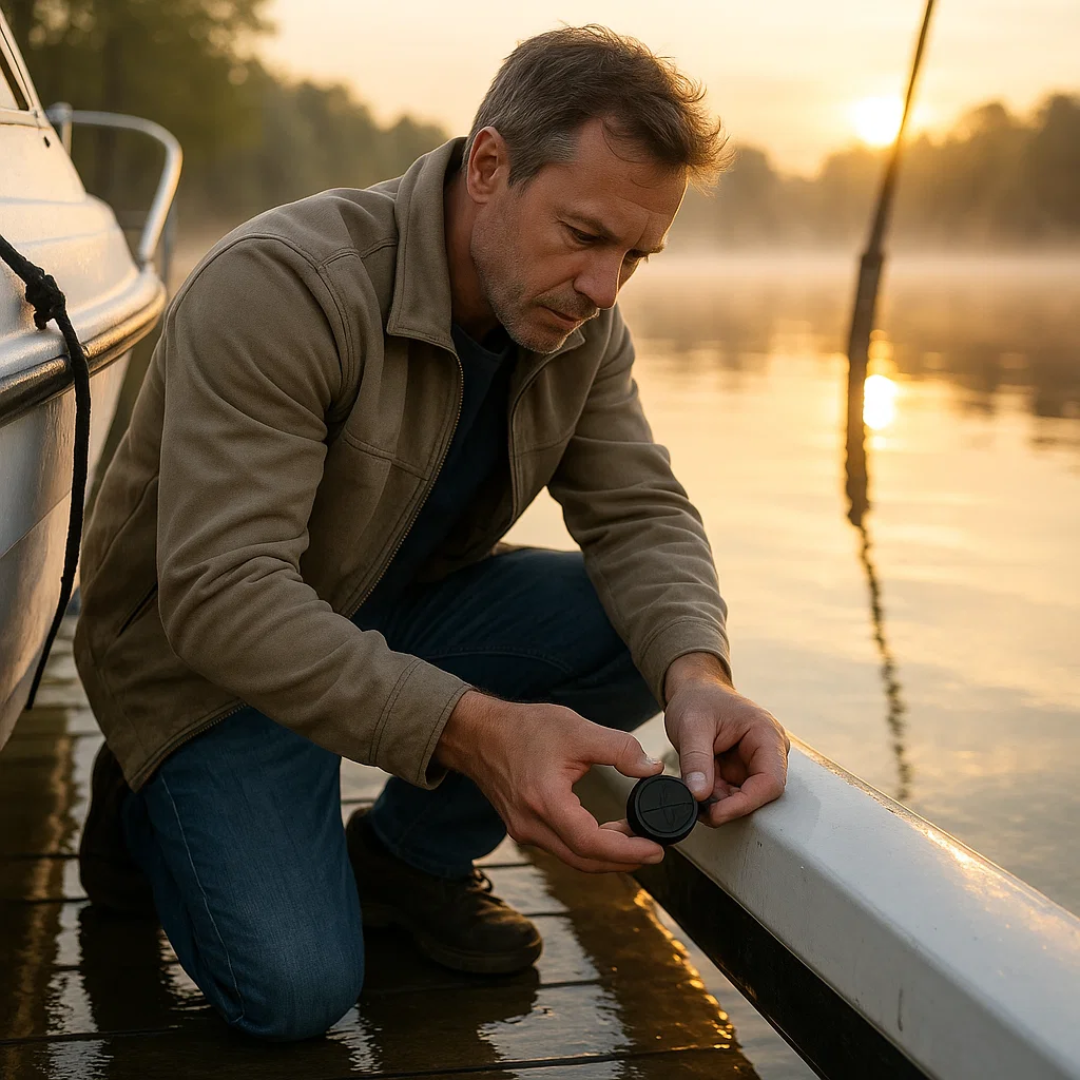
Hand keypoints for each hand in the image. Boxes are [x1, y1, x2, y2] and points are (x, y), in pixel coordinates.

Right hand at [436, 690, 666, 872]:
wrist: (478, 733)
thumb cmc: (522, 728)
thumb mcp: (577, 730)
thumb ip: (619, 749)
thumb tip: (652, 769)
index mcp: (545, 801)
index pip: (590, 842)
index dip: (626, 851)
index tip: (655, 849)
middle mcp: (531, 824)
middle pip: (583, 860)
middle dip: (622, 860)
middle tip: (653, 849)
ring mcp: (524, 830)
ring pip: (572, 857)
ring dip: (606, 854)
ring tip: (636, 838)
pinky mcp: (523, 827)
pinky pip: (561, 846)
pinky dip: (587, 845)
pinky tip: (607, 831)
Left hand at [663, 654, 788, 826]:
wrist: (693, 692)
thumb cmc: (698, 700)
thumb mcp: (691, 726)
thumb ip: (696, 760)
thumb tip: (699, 795)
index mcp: (767, 735)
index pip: (770, 782)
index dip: (745, 803)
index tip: (717, 814)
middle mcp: (769, 752)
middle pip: (759, 794)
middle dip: (728, 804)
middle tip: (698, 806)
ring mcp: (757, 763)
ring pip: (744, 797)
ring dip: (718, 800)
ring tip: (694, 785)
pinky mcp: (743, 772)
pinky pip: (732, 793)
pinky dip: (713, 795)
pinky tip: (698, 784)